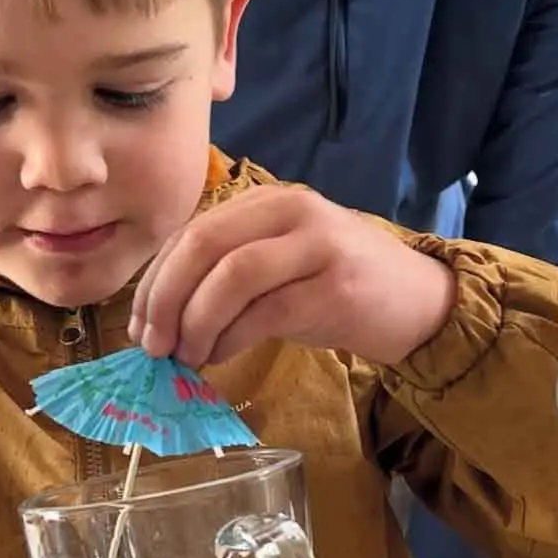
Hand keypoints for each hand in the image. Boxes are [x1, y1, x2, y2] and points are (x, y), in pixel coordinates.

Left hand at [129, 185, 456, 368]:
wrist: (419, 302)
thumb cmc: (339, 286)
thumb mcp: (281, 262)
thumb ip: (228, 271)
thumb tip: (160, 316)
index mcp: (270, 200)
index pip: (192, 230)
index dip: (154, 279)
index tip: (137, 324)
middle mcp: (293, 212)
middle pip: (204, 246)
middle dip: (165, 299)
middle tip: (151, 345)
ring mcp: (318, 247)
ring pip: (231, 278)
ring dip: (195, 323)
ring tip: (184, 356)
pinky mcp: (336, 289)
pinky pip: (264, 313)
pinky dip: (229, 339)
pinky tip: (218, 357)